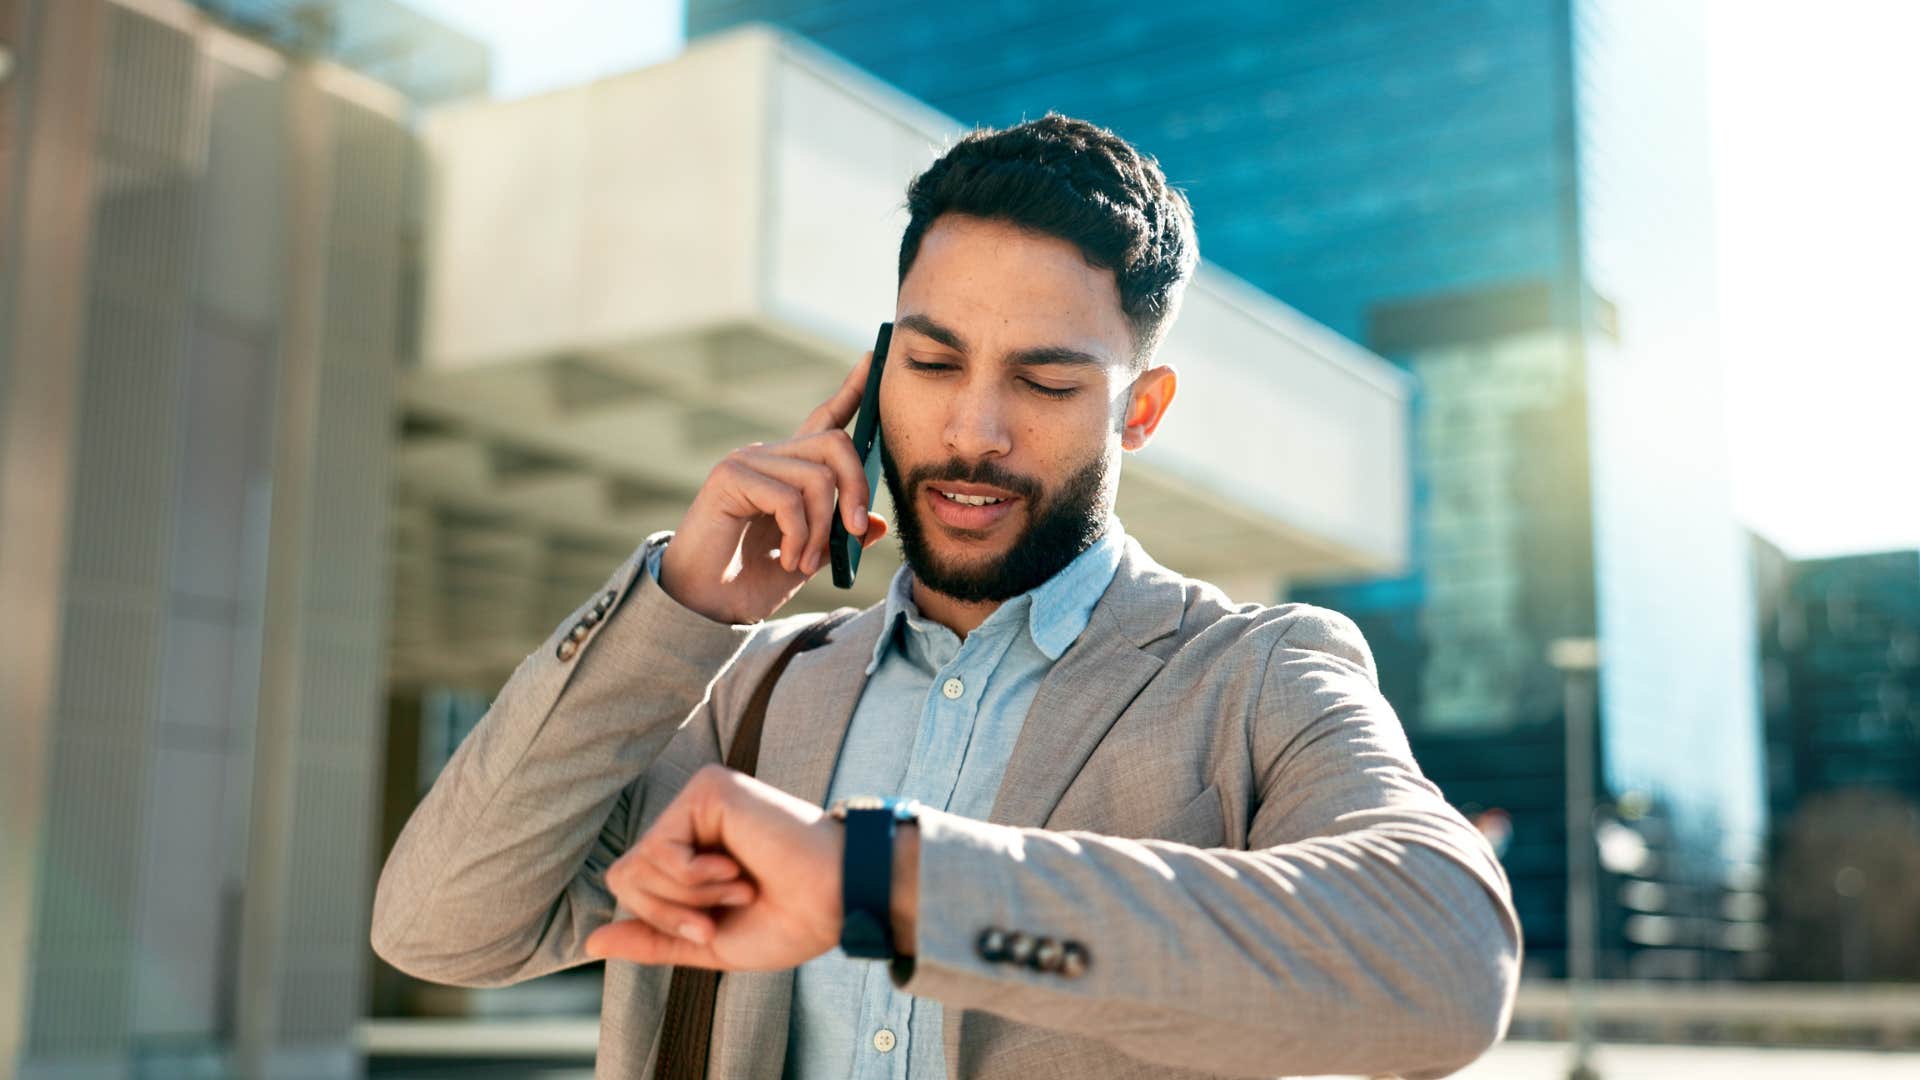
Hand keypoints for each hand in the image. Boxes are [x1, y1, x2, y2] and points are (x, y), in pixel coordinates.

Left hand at [585, 765, 842, 970]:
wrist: (833, 903)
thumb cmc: (787, 921)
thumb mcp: (708, 941)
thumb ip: (653, 938)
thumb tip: (591, 941)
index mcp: (690, 849)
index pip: (630, 885)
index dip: (663, 920)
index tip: (711, 928)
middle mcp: (689, 818)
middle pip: (625, 876)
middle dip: (671, 910)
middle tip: (726, 906)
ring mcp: (698, 799)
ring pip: (638, 865)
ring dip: (690, 895)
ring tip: (740, 885)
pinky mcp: (708, 788)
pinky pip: (661, 849)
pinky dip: (696, 877)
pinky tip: (737, 867)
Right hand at [658, 350, 890, 623]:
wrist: (708, 605)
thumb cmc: (752, 580)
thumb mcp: (811, 556)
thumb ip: (839, 534)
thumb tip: (876, 523)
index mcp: (789, 469)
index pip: (825, 418)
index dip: (852, 390)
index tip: (873, 357)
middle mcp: (768, 456)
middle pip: (836, 444)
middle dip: (857, 489)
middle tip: (855, 534)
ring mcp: (747, 461)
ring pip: (818, 477)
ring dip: (823, 528)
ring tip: (808, 561)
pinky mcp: (730, 477)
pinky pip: (789, 499)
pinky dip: (801, 536)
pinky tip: (791, 561)